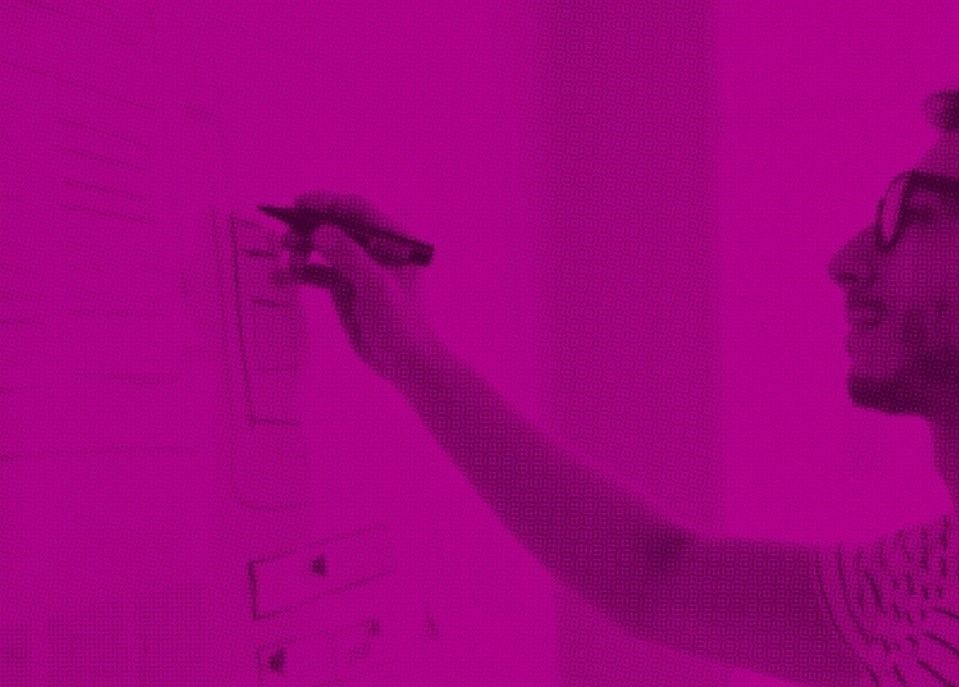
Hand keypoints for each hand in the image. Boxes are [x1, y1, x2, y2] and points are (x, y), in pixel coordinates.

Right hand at [290, 191, 436, 383]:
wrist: (405, 363)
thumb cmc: (400, 321)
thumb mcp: (375, 285)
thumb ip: (348, 256)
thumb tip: (320, 230)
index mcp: (394, 240)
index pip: (358, 209)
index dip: (329, 203)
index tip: (299, 205)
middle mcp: (375, 248)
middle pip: (337, 225)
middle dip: (310, 227)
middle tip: (286, 237)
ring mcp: (359, 267)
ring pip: (325, 247)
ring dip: (302, 248)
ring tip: (285, 258)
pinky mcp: (345, 287)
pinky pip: (319, 272)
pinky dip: (301, 272)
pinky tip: (282, 278)